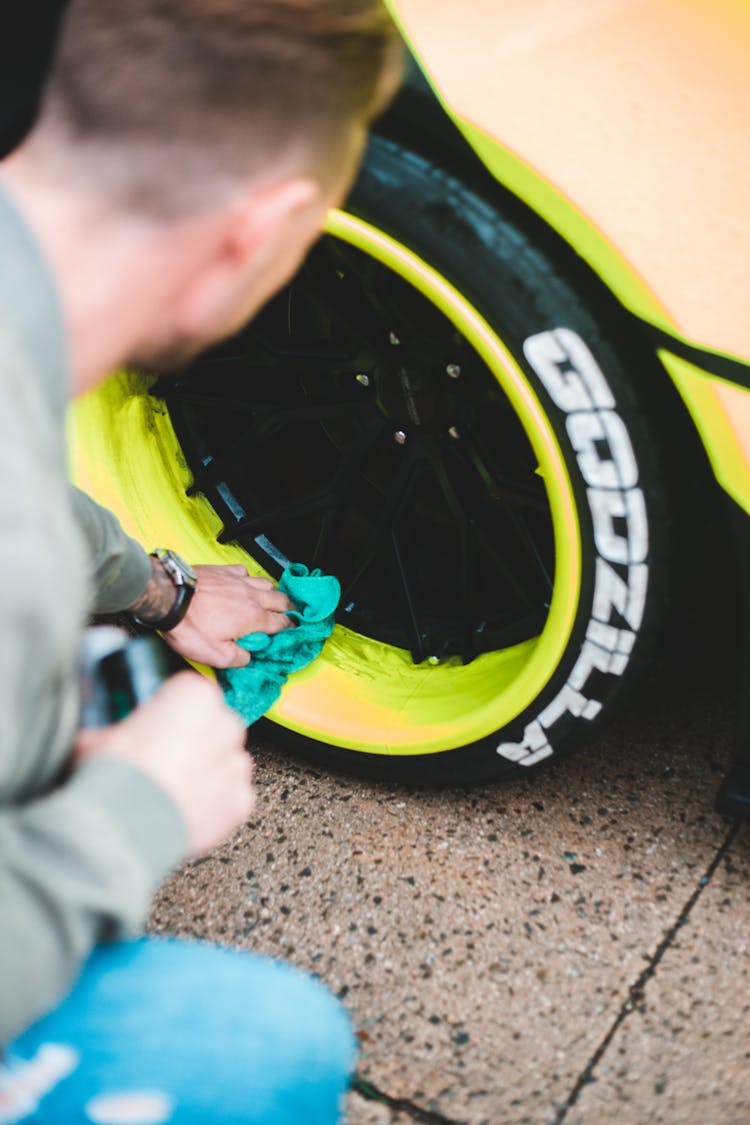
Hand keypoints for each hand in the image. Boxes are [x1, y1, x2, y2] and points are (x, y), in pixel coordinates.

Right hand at [74, 672, 254, 857]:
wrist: (125, 824)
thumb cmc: (115, 774)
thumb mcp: (97, 735)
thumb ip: (109, 729)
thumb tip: (94, 735)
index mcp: (194, 695)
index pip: (191, 693)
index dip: (171, 713)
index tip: (158, 727)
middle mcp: (223, 724)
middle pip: (215, 726)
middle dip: (194, 741)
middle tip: (164, 760)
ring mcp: (235, 764)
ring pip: (227, 762)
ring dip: (207, 772)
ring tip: (173, 789)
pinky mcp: (240, 802)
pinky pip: (231, 798)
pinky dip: (215, 805)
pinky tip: (186, 810)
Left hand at [164, 565, 293, 668]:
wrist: (168, 598)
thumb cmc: (189, 625)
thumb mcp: (215, 656)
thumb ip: (238, 659)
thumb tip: (247, 657)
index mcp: (252, 617)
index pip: (280, 622)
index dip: (290, 627)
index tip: (293, 630)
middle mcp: (250, 596)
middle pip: (281, 599)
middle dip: (289, 608)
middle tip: (290, 614)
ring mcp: (237, 580)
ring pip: (267, 582)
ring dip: (273, 592)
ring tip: (272, 598)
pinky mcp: (223, 570)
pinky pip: (245, 571)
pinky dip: (250, 578)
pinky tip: (245, 582)